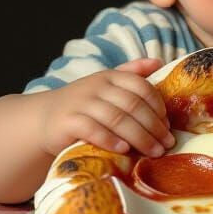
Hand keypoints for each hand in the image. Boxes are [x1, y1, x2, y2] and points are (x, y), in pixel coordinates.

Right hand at [36, 58, 173, 157]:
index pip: (141, 87)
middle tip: (167, 144)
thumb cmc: (84, 104)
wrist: (44, 119)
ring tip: (153, 151)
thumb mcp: (107, 84)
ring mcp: (81, 103)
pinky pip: (92, 130)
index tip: (168, 125)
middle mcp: (96, 86)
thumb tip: (159, 61)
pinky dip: (110, 140)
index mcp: (110, 76)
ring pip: (117, 118)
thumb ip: (132, 73)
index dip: (158, 106)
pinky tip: (124, 150)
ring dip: (139, 137)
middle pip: (132, 105)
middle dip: (153, 126)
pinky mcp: (67, 121)